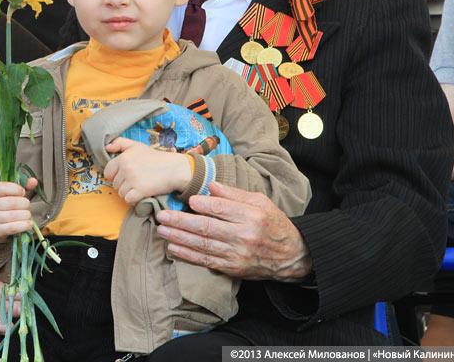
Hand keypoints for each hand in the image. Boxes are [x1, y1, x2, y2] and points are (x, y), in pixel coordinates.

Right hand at [0, 179, 36, 242]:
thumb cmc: (4, 207)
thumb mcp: (10, 195)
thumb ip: (22, 187)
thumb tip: (34, 181)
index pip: (1, 187)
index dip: (15, 189)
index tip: (23, 192)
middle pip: (9, 202)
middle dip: (23, 203)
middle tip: (27, 205)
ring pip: (11, 215)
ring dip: (25, 215)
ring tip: (28, 215)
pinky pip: (11, 228)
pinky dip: (22, 226)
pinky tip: (29, 224)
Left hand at [103, 137, 190, 204]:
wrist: (174, 168)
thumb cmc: (155, 157)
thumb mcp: (136, 146)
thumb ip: (120, 143)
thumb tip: (106, 147)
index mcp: (123, 158)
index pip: (108, 172)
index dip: (115, 175)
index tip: (125, 175)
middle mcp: (126, 168)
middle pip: (115, 184)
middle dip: (123, 184)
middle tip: (136, 180)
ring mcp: (132, 180)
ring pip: (120, 193)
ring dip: (128, 192)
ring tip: (139, 186)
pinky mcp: (140, 191)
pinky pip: (128, 199)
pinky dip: (134, 199)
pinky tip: (141, 193)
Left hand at [155, 182, 311, 281]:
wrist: (291, 256)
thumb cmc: (273, 224)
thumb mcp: (260, 202)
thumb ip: (235, 194)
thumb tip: (211, 186)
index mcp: (252, 216)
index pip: (221, 209)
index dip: (202, 205)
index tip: (187, 201)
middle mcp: (243, 236)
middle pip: (207, 228)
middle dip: (181, 222)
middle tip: (162, 216)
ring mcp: (237, 254)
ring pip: (203, 245)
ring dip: (179, 238)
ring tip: (162, 231)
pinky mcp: (232, 268)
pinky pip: (206, 261)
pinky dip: (188, 255)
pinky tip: (173, 248)